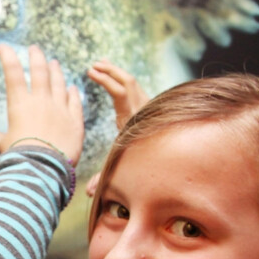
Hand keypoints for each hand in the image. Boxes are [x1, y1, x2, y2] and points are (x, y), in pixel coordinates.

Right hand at [0, 45, 83, 165]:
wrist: (44, 166)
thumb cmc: (20, 156)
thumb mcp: (4, 145)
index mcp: (20, 104)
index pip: (13, 74)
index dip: (7, 57)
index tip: (3, 46)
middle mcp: (41, 101)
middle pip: (40, 72)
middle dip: (36, 57)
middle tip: (35, 48)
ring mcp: (60, 108)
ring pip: (59, 83)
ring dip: (56, 71)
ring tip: (54, 63)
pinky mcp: (75, 120)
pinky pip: (75, 101)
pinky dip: (73, 93)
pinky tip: (72, 87)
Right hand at [85, 60, 148, 195]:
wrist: (171, 163)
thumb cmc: (137, 166)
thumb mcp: (117, 170)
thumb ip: (103, 178)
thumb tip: (87, 193)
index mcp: (132, 121)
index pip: (121, 92)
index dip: (106, 80)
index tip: (90, 72)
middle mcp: (142, 111)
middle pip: (128, 81)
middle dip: (110, 71)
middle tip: (93, 65)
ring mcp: (148, 108)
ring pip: (133, 82)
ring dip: (116, 72)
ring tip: (101, 65)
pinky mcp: (149, 108)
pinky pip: (136, 88)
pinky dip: (123, 79)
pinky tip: (113, 76)